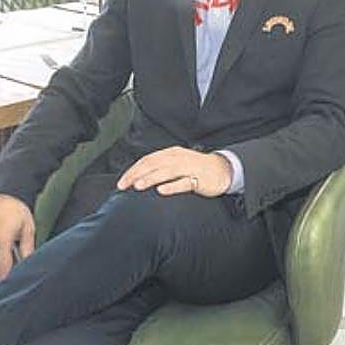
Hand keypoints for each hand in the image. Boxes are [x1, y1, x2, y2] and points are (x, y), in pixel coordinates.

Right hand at [0, 193, 34, 281]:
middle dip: (2, 277)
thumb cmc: (17, 209)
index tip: (16, 284)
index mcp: (1, 240)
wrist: (3, 194)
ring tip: (7, 274)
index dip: (9, 278)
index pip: (3, 268)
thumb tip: (27, 264)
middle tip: (12, 282)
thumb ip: (27, 248)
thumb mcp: (28, 228)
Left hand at [116, 146, 233, 196]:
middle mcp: (178, 158)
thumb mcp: (177, 163)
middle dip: (136, 174)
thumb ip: (160, 167)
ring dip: (151, 178)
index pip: (148, 160)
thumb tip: (138, 177)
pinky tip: (162, 191)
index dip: (133, 170)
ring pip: (166, 172)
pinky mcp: (198, 179)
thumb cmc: (197, 168)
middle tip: (124, 185)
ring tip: (138, 186)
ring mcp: (189, 168)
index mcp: (171, 153)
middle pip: (153, 164)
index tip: (122, 182)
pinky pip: (184, 182)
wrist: (223, 169)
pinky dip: (172, 186)